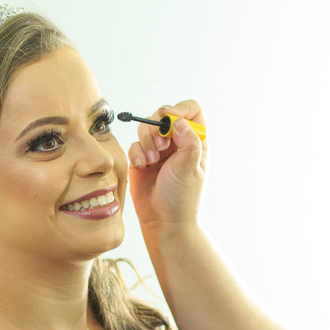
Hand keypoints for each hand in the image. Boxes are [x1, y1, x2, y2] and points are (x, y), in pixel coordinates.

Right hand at [127, 100, 206, 231]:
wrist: (163, 221)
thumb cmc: (182, 198)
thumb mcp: (189, 168)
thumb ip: (188, 142)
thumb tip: (178, 120)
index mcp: (195, 141)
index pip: (191, 111)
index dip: (180, 109)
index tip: (169, 118)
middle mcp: (177, 142)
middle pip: (163, 115)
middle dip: (157, 127)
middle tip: (161, 146)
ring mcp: (159, 150)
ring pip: (146, 127)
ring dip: (146, 141)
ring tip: (151, 161)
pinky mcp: (142, 158)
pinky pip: (134, 144)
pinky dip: (136, 153)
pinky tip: (142, 167)